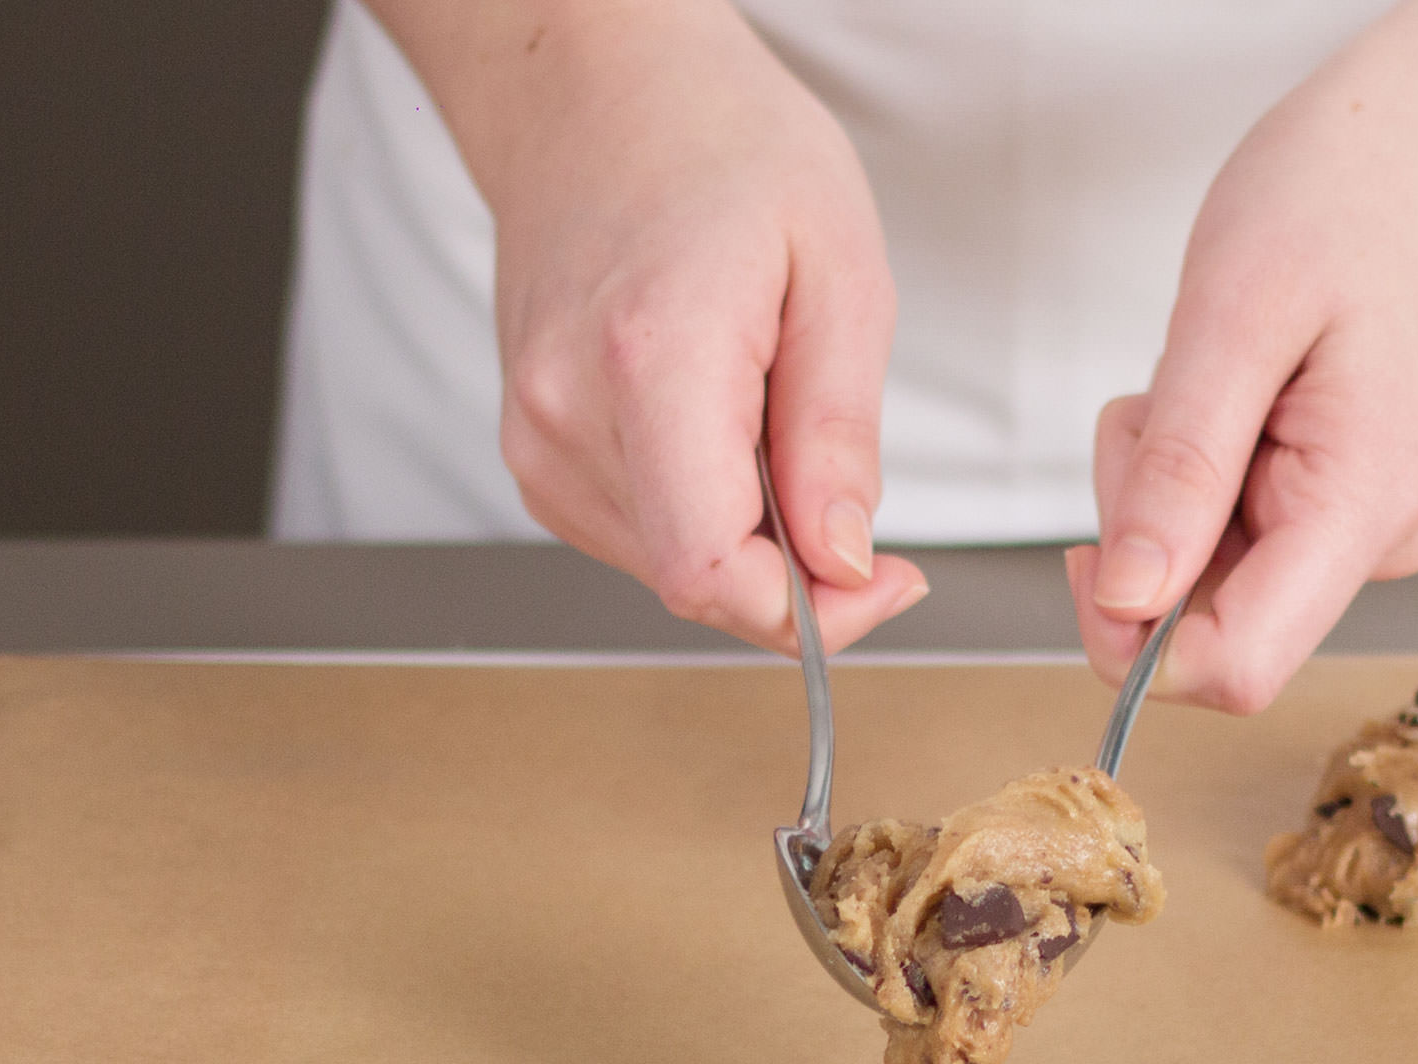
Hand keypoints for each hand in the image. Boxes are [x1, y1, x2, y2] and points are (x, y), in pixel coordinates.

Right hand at [368, 0, 926, 651]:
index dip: (813, 616)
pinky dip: (705, 512)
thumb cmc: (720, 146)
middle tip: (847, 491)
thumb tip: (842, 563)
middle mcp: (567, 413)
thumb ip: (838, 435)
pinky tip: (721, 426)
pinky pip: (642, 535)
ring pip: (673, 569)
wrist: (592, 92)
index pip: (711, 571)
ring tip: (769, 414)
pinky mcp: (533, 452)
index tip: (884, 582)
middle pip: (697, 583)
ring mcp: (536, 438)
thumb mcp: (839, 270)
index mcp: (649, 360)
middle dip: (796, 574)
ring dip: (750, 538)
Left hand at [1070, 0, 1417, 711]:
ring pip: (1214, 566)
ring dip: (1169, 484)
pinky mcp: (1352, 489)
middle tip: (1161, 402)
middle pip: (1210, 619)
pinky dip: (1200, 462)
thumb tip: (1128, 603)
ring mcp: (1371, 517)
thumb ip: (1179, 476)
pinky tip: (1233, 380)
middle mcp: (1381, 536)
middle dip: (1145, 531)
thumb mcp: (1235, 320)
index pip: (1235, 670)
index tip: (1087, 555)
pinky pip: (1239, 518)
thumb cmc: (1361, 184)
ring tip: (1207, 371)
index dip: (1135, 645)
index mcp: (1364, 509)